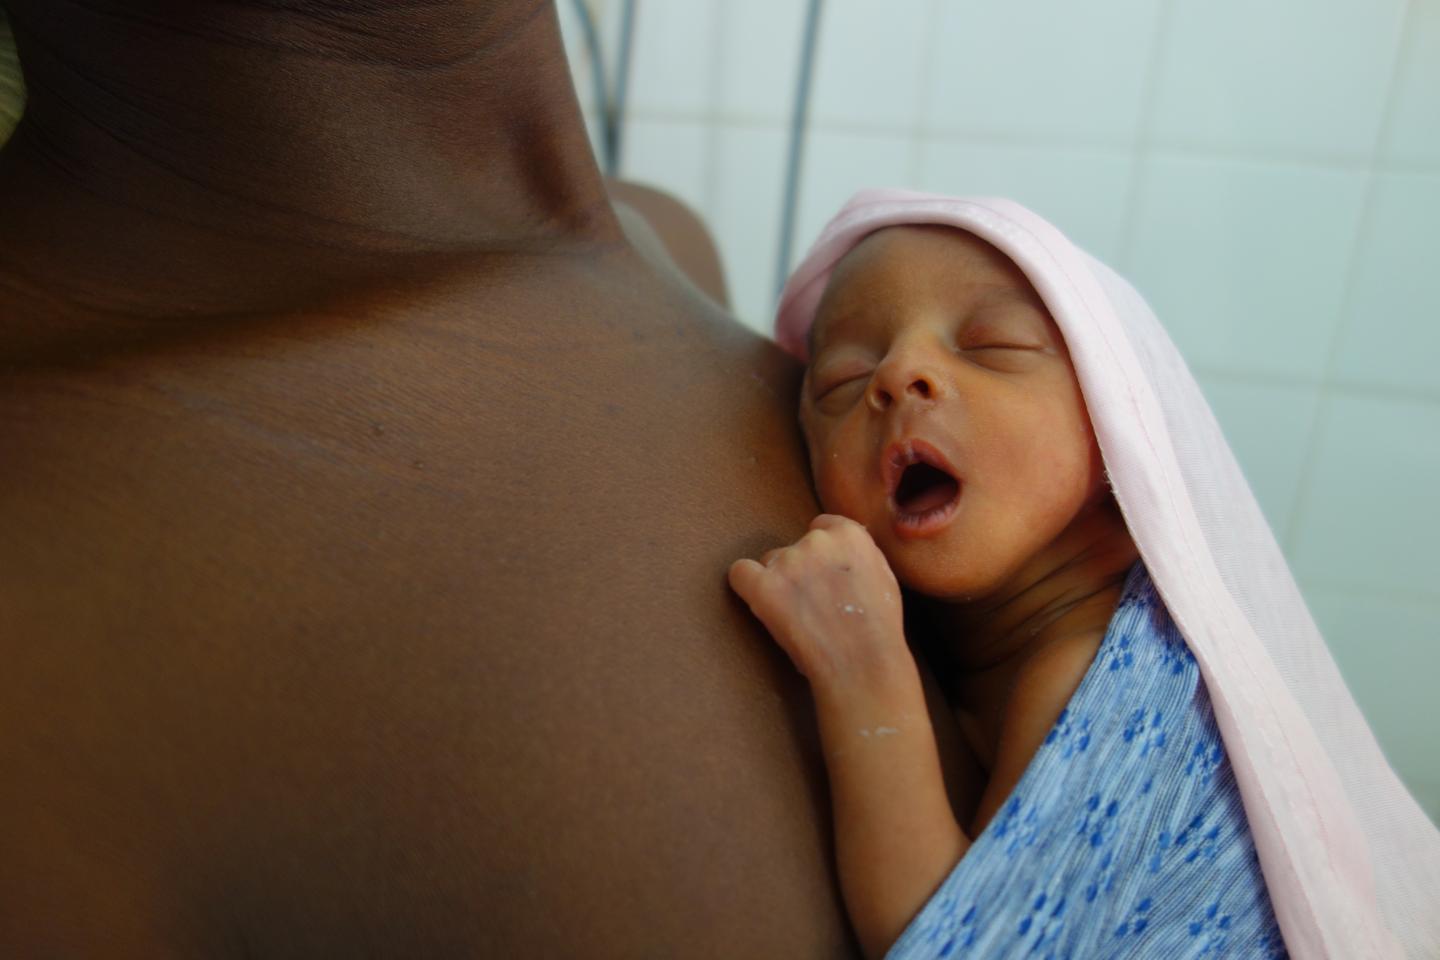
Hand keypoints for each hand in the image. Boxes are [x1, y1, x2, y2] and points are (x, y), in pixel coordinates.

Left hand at [729, 515, 908, 688]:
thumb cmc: (876, 630)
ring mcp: (788, 562)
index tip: (822, 575)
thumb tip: (842, 550)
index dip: (820, 554)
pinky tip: (761, 604)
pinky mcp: (764, 586)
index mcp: (850, 535)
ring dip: (778, 584)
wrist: (862, 664)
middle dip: (799, 571)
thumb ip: (859, 555)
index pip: (821, 527)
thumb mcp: (883, 577)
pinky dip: (747, 586)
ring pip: (770, 563)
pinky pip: (741, 573)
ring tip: (798, 618)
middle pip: (794, 547)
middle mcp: (817, 541)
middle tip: (813, 605)